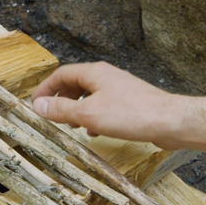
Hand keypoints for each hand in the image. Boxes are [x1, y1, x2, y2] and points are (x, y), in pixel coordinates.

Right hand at [31, 62, 180, 145]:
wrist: (170, 121)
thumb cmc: (132, 114)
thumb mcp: (87, 113)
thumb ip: (61, 109)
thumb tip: (38, 106)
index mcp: (94, 73)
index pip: (61, 74)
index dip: (46, 88)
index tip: (35, 103)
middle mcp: (106, 77)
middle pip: (75, 84)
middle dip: (61, 100)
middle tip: (51, 115)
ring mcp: (119, 89)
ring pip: (89, 96)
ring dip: (77, 110)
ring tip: (71, 126)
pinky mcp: (129, 103)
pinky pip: (103, 106)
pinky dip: (93, 117)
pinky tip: (94, 131)